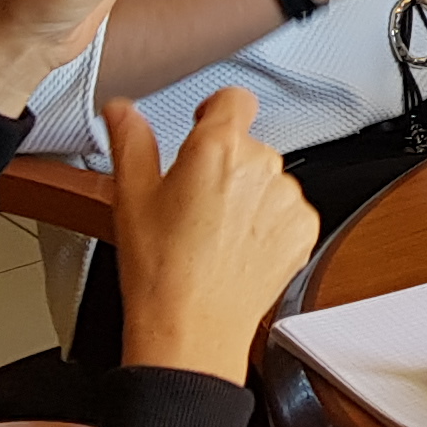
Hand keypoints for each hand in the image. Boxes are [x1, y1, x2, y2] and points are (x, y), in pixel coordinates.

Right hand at [105, 90, 318, 382]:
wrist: (192, 327)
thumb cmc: (161, 270)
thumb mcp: (131, 196)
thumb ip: (130, 140)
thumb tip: (122, 110)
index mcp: (218, 148)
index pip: (233, 98)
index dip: (214, 111)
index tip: (202, 128)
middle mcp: (262, 165)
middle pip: (246, 144)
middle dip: (222, 165)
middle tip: (192, 203)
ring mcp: (288, 198)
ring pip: (267, 179)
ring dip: (247, 194)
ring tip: (212, 233)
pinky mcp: (305, 228)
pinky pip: (287, 210)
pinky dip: (267, 223)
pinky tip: (236, 247)